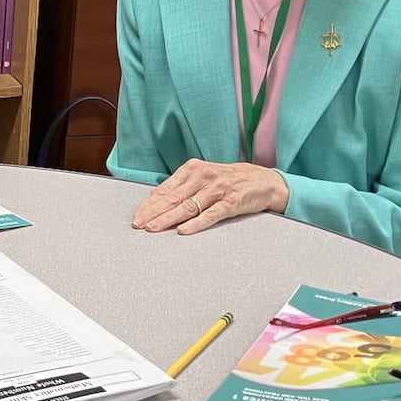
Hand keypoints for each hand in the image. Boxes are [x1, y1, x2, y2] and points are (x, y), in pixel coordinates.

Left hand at [131, 159, 288, 234]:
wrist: (264, 180)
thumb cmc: (230, 180)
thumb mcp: (204, 177)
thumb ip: (183, 186)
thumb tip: (157, 199)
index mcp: (193, 169)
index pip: (166, 189)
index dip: (149, 204)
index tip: (136, 216)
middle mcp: (203, 177)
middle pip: (173, 198)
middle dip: (153, 212)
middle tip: (138, 224)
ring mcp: (218, 190)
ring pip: (188, 206)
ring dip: (169, 219)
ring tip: (154, 228)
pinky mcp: (231, 202)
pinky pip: (211, 215)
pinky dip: (196, 223)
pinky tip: (183, 230)